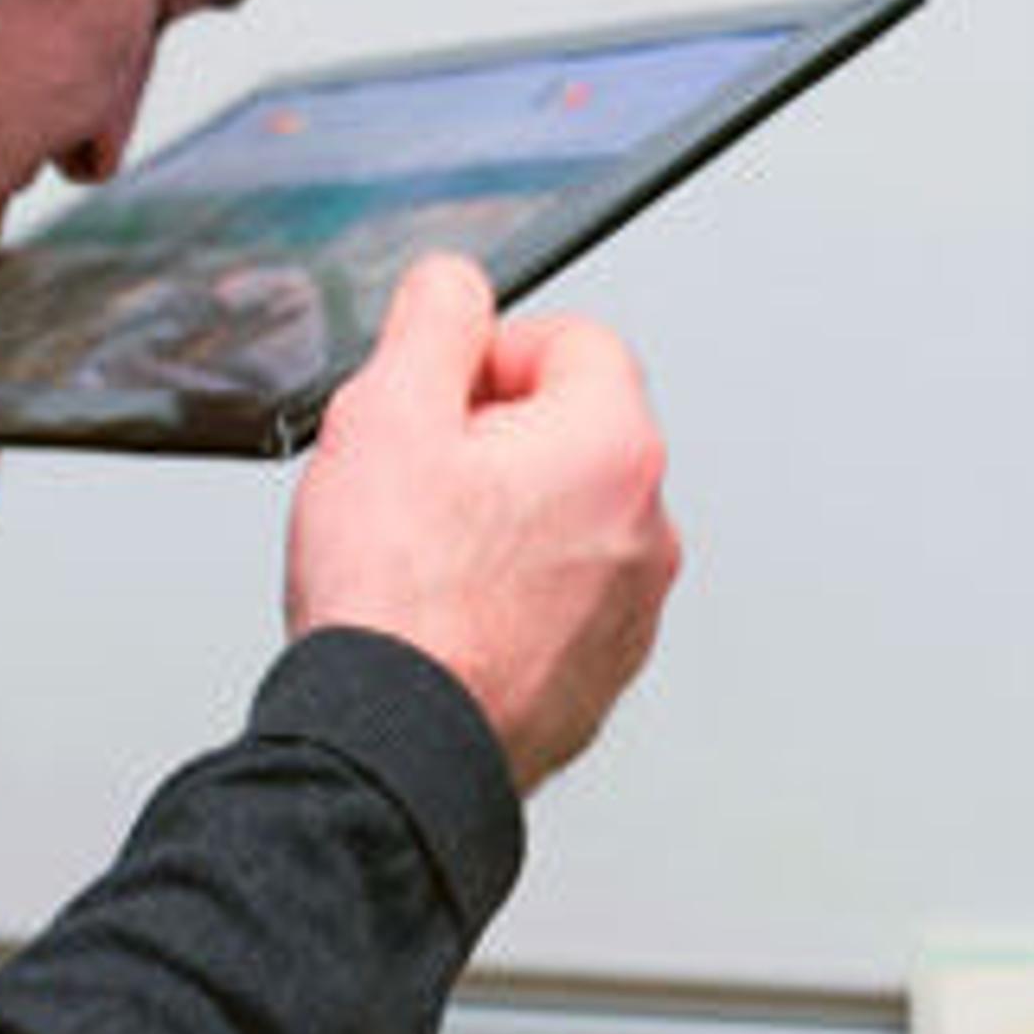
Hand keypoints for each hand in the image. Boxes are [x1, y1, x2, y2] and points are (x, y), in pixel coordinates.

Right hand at [285, 254, 679, 790]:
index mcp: (614, 446)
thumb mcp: (386, 413)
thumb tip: (456, 285)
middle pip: (568, 432)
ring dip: (498, 522)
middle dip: (490, 442)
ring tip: (420, 561)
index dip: (486, 357)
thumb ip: (434, 320)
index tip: (433, 404)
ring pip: (561, 519)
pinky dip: (505, 596)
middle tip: (412, 484)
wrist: (395, 748)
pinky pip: (556, 599)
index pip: (570, 341)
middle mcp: (647, 526)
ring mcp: (630, 609)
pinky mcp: (599, 673)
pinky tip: (441, 617)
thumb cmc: (395, 601)